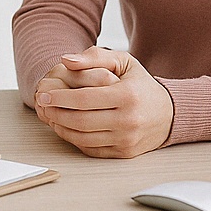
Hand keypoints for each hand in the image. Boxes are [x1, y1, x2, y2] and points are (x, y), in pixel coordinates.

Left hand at [33, 47, 172, 158]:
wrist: (168, 114)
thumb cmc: (140, 85)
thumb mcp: (123, 62)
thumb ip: (95, 57)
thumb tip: (66, 60)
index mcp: (127, 95)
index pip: (84, 99)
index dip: (60, 97)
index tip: (44, 94)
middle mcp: (128, 120)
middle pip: (81, 121)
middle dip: (56, 113)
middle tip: (42, 105)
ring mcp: (127, 140)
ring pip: (83, 138)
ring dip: (61, 128)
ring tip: (50, 116)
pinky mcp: (124, 153)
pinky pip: (91, 149)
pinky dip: (74, 140)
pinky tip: (65, 128)